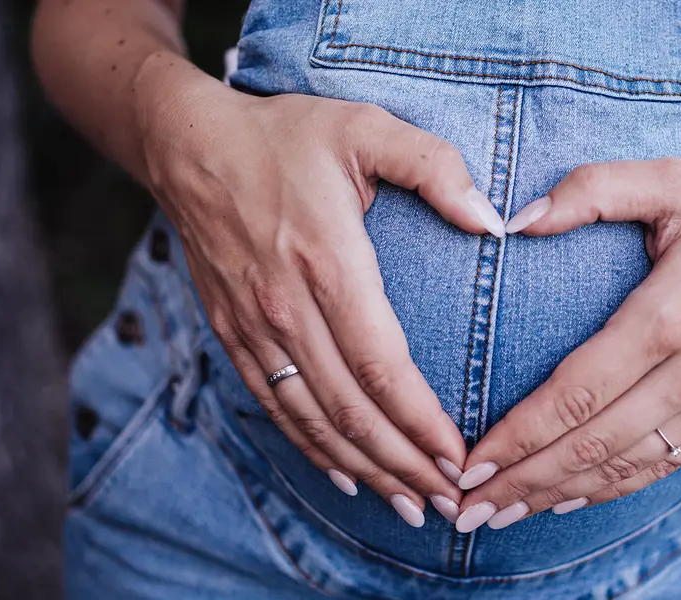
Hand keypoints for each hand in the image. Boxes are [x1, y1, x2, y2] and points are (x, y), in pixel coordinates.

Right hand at [139, 81, 506, 526]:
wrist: (188, 145)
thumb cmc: (286, 135)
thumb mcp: (366, 127)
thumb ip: (434, 168)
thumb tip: (492, 220)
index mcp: (328, 261)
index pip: (381, 364)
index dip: (420, 421)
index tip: (459, 456)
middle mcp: (287, 307)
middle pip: (350, 409)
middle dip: (403, 463)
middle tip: (448, 501)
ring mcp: (254, 327)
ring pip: (312, 420)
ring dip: (363, 468)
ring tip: (408, 504)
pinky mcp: (233, 334)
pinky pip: (276, 406)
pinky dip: (311, 448)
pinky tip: (346, 474)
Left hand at [452, 159, 680, 531]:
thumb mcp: (670, 180)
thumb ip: (590, 190)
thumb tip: (513, 221)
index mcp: (669, 317)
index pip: (577, 394)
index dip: (518, 436)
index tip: (468, 462)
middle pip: (591, 445)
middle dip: (522, 482)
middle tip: (463, 507)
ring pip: (623, 468)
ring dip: (556, 496)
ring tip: (498, 516)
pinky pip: (659, 467)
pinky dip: (607, 490)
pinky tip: (563, 500)